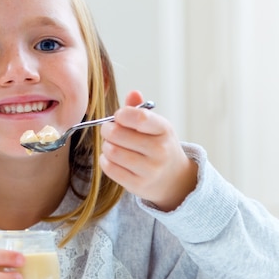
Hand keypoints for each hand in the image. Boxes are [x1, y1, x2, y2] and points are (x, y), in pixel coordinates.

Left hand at [99, 90, 197, 211]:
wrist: (173, 179)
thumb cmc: (159, 146)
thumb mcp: (156, 126)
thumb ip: (140, 110)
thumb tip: (133, 93)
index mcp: (164, 130)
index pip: (140, 118)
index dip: (121, 114)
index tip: (118, 116)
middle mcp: (159, 150)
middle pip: (118, 134)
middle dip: (107, 130)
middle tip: (108, 130)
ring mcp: (150, 170)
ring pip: (112, 151)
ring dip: (106, 146)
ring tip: (112, 144)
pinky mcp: (138, 185)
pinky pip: (110, 168)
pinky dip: (105, 160)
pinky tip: (111, 158)